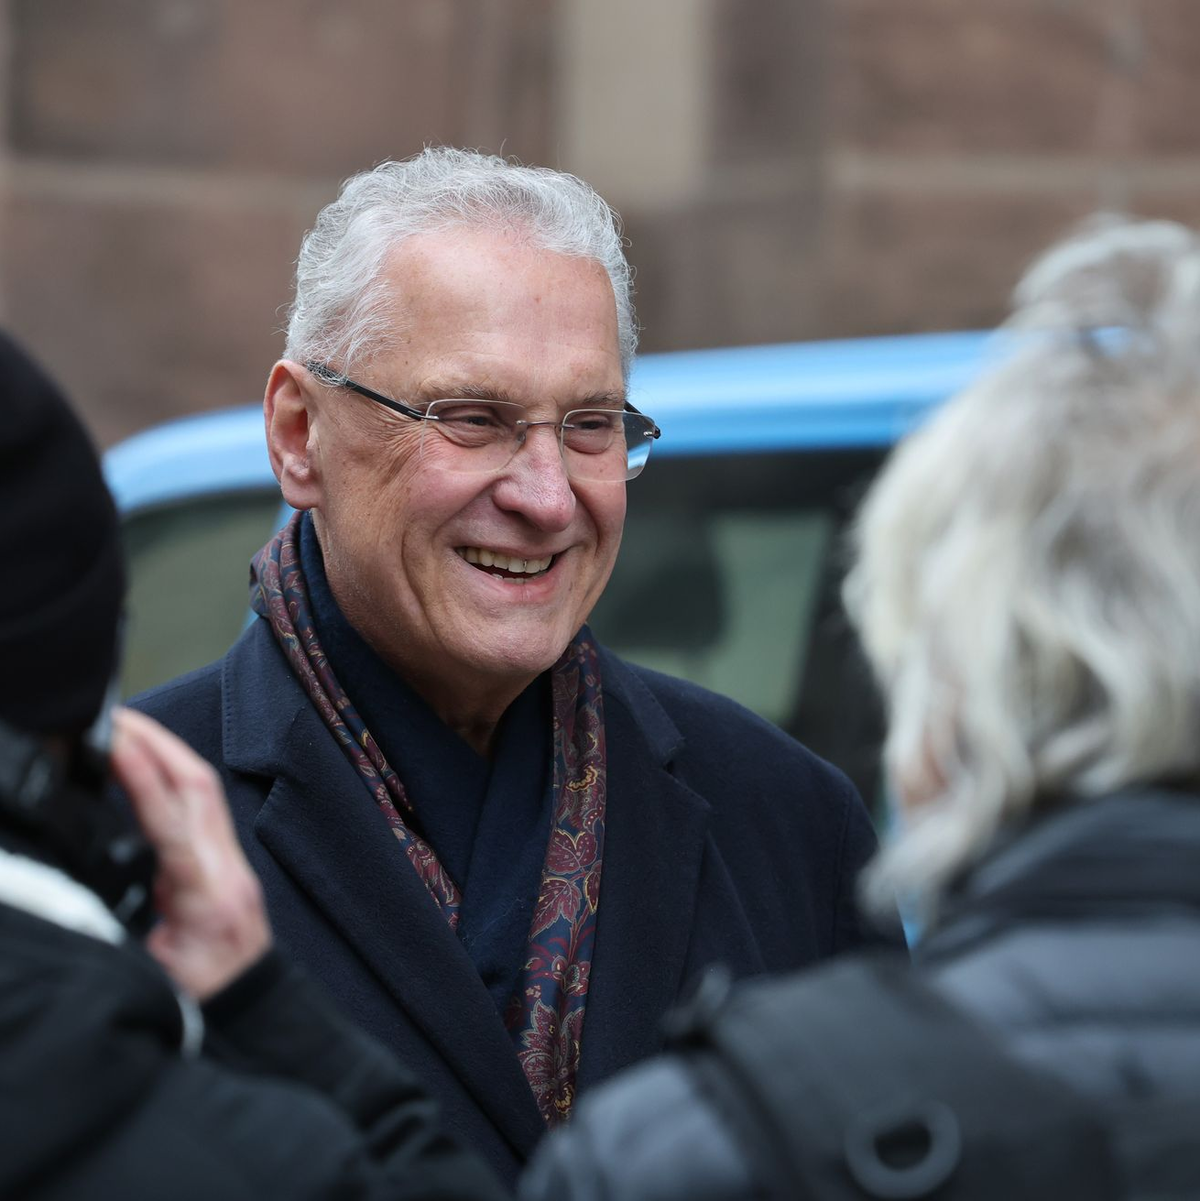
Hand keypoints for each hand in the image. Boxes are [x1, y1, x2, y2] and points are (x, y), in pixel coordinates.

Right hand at [111, 708, 271, 1000]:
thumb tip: (75, 907)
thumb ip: (122, 940)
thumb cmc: (202, 1001)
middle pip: (198, 787)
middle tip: (113, 714)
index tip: (116, 743)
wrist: (253, 1008)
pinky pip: (201, 805)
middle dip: (157, 744)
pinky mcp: (225, 859)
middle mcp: (226, 869)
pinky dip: (172, 776)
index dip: (145, 782)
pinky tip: (147, 762)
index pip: (175, 825)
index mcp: (207, 899)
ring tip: (125, 724)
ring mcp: (231, 860)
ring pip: (203, 789)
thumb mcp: (152, 981)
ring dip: (165, 751)